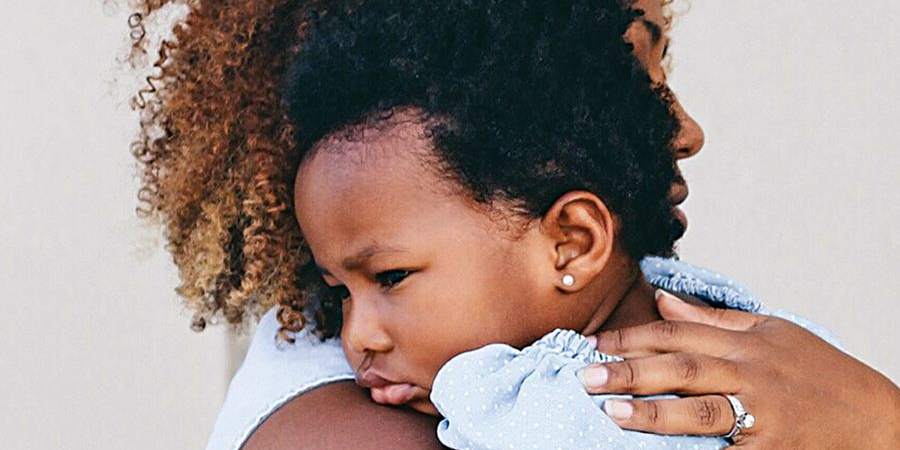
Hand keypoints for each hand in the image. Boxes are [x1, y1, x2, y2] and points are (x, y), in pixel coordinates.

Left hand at [578, 290, 899, 448]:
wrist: (876, 418)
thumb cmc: (821, 373)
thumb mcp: (771, 332)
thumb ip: (714, 320)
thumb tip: (662, 301)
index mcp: (747, 340)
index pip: (678, 332)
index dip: (632, 336)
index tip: (595, 343)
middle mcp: (752, 371)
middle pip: (682, 365)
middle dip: (630, 368)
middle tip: (586, 374)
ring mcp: (763, 411)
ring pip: (702, 407)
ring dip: (655, 409)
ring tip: (613, 410)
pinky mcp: (771, 447)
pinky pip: (727, 448)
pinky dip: (695, 449)